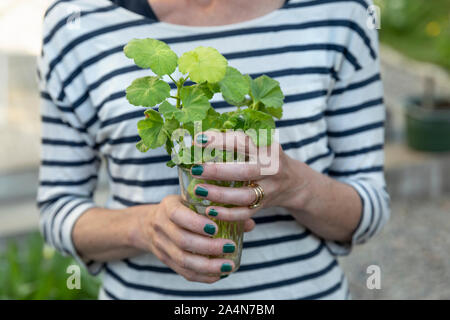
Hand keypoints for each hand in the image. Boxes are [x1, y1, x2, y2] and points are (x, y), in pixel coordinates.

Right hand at [130, 195, 254, 282]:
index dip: (195, 223)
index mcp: (168, 207)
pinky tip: (219, 274)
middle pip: (182, 240)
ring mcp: (161, 245)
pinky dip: (202, 276)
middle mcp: (161, 226)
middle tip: (230, 247)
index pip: (177, 215)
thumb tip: (249, 223)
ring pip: (182, 260)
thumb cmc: (181, 208)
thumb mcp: (193, 201)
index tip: (215, 228)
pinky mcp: (166, 260)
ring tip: (228, 265)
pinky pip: (183, 272)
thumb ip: (220, 209)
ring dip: (208, 265)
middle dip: (208, 247)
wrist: (148, 223)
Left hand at [190, 130, 307, 219]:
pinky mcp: (263, 207)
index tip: (198, 140)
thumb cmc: (268, 159)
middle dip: (217, 171)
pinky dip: (227, 214)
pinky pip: (244, 214)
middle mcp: (272, 170)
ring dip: (219, 194)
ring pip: (244, 195)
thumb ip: (237, 142)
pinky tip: (209, 211)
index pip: (244, 142)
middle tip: (195, 169)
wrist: (294, 183)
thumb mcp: (261, 145)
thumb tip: (201, 138)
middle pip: (244, 171)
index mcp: (268, 149)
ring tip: (198, 190)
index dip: (220, 140)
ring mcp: (269, 191)